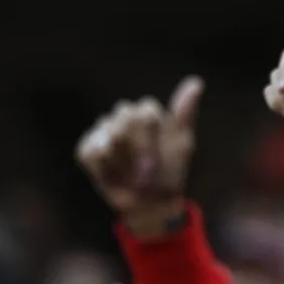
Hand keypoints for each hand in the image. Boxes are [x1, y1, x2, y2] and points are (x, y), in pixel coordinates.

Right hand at [76, 77, 202, 235]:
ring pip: (108, 139)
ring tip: (132, 177)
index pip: (146, 114)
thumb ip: (185, 114)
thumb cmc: (170, 171)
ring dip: (123, 166)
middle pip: (124, 124)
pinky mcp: (88, 146)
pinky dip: (105, 171)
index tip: (153, 166)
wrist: (152, 201)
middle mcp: (125, 115)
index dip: (148, 143)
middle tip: (145, 177)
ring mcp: (104, 129)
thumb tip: (196, 82)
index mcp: (149, 111)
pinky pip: (91, 153)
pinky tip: (115, 177)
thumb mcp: (183, 145)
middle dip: (137, 155)